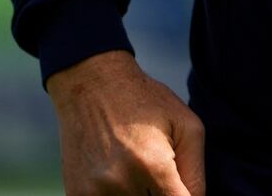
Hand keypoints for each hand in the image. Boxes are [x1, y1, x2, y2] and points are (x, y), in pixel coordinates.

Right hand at [46, 50, 205, 194]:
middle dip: (163, 195)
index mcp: (153, 167)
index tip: (183, 188)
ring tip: (140, 171)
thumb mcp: (187, 126)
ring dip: (141, 195)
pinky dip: (119, 194)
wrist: (92, 86)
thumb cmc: (146, 102)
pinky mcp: (76, 194)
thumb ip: (195, 173)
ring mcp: (94, 192)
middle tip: (161, 175)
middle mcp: (121, 184)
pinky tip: (120, 176)